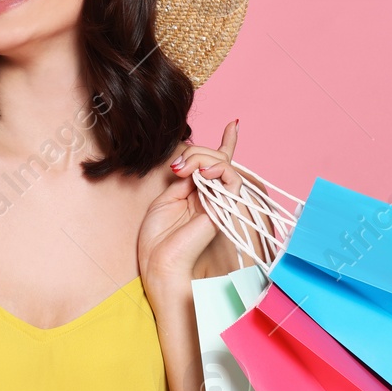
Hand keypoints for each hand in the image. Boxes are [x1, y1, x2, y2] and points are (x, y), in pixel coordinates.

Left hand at [137, 119, 240, 298]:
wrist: (161, 265)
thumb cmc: (158, 241)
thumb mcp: (165, 201)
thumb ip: (183, 179)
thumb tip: (193, 163)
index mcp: (197, 195)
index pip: (214, 165)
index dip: (227, 144)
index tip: (233, 125)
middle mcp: (211, 196)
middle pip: (215, 159)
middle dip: (196, 151)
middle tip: (178, 166)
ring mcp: (219, 201)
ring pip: (222, 163)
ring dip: (202, 157)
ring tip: (184, 168)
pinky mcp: (224, 207)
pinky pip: (230, 177)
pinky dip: (218, 167)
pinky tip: (201, 171)